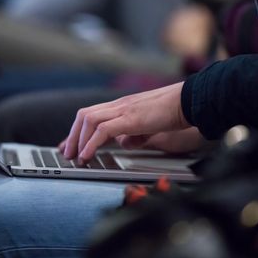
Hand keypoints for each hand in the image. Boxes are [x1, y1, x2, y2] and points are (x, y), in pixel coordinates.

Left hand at [60, 82, 189, 162]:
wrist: (189, 101)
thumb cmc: (173, 112)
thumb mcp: (148, 127)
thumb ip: (134, 134)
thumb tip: (123, 143)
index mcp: (122, 106)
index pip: (91, 115)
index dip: (77, 131)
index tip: (69, 145)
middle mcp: (119, 105)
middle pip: (84, 115)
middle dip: (72, 135)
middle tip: (67, 153)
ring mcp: (123, 109)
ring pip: (89, 120)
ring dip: (79, 140)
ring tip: (76, 157)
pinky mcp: (130, 118)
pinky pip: (103, 130)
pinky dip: (91, 143)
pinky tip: (88, 155)